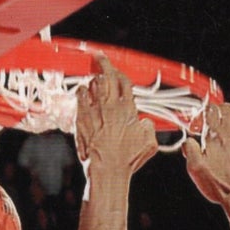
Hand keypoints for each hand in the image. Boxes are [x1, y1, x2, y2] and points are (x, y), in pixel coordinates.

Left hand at [74, 60, 158, 181]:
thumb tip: (144, 121)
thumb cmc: (127, 160)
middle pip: (107, 75)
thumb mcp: (149, 144)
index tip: (116, 70)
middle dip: (104, 63)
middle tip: (100, 58)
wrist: (106, 171)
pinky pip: (79, 95)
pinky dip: (81, 90)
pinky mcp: (81, 118)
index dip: (120, 73)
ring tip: (93, 79)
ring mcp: (94, 110)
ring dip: (93, 79)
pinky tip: (82, 91)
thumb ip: (149, 127)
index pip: (124, 81)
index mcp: (127, 109)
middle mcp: (110, 106)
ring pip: (92, 83)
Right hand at [183, 101, 229, 209]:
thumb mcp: (195, 169)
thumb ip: (189, 150)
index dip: (201, 115)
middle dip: (216, 112)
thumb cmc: (219, 185)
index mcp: (215, 134)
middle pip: (225, 107)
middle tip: (210, 125)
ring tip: (223, 130)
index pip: (209, 109)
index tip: (197, 127)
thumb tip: (187, 141)